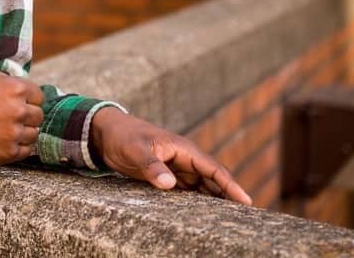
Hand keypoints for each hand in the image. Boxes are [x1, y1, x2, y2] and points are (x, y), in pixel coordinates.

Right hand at [0, 66, 43, 165]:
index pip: (39, 96)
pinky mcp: (8, 152)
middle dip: (28, 116)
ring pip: (34, 134)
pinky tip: (6, 142)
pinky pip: (26, 150)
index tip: (22, 104)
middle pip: (38, 116)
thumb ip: (5, 77)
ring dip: (24, 132)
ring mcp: (14, 133)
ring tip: (7, 131)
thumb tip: (18, 81)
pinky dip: (19, 147)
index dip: (30, 100)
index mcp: (15, 88)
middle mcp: (18, 110)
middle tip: (12, 118)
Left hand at [90, 107, 252, 204]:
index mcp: (183, 149)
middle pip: (212, 181)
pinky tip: (201, 216)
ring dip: (213, 201)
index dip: (231, 186)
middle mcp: (184, 159)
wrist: (106, 133)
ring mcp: (176, 168)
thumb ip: (152, 166)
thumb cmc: (123, 136)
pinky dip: (195, 202)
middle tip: (245, 218)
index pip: (213, 169)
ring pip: (201, 188)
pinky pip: (186, 191)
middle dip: (228, 197)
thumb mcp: (136, 149)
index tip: (247, 201)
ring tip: (228, 221)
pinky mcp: (165, 176)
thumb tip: (169, 184)